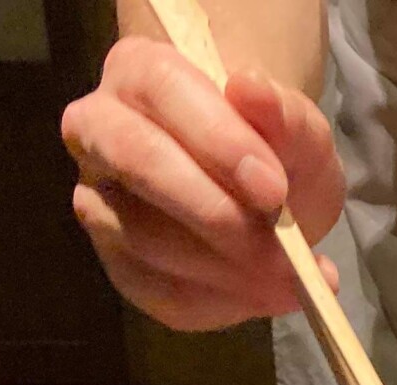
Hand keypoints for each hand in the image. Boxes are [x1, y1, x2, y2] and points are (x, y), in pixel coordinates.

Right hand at [60, 36, 347, 331]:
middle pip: (136, 161)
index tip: (274, 189)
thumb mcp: (298, 129)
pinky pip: (155, 290)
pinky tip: (266, 296)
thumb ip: (283, 112)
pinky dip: (218, 302)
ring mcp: (98, 198)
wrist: (266, 192)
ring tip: (289, 279)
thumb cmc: (272, 147)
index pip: (161, 89)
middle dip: (215, 213)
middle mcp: (99, 129)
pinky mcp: (117, 261)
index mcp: (140, 71)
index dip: (218, 141)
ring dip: (223, 268)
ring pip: (141, 236)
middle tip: (283, 251)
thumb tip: (249, 86)